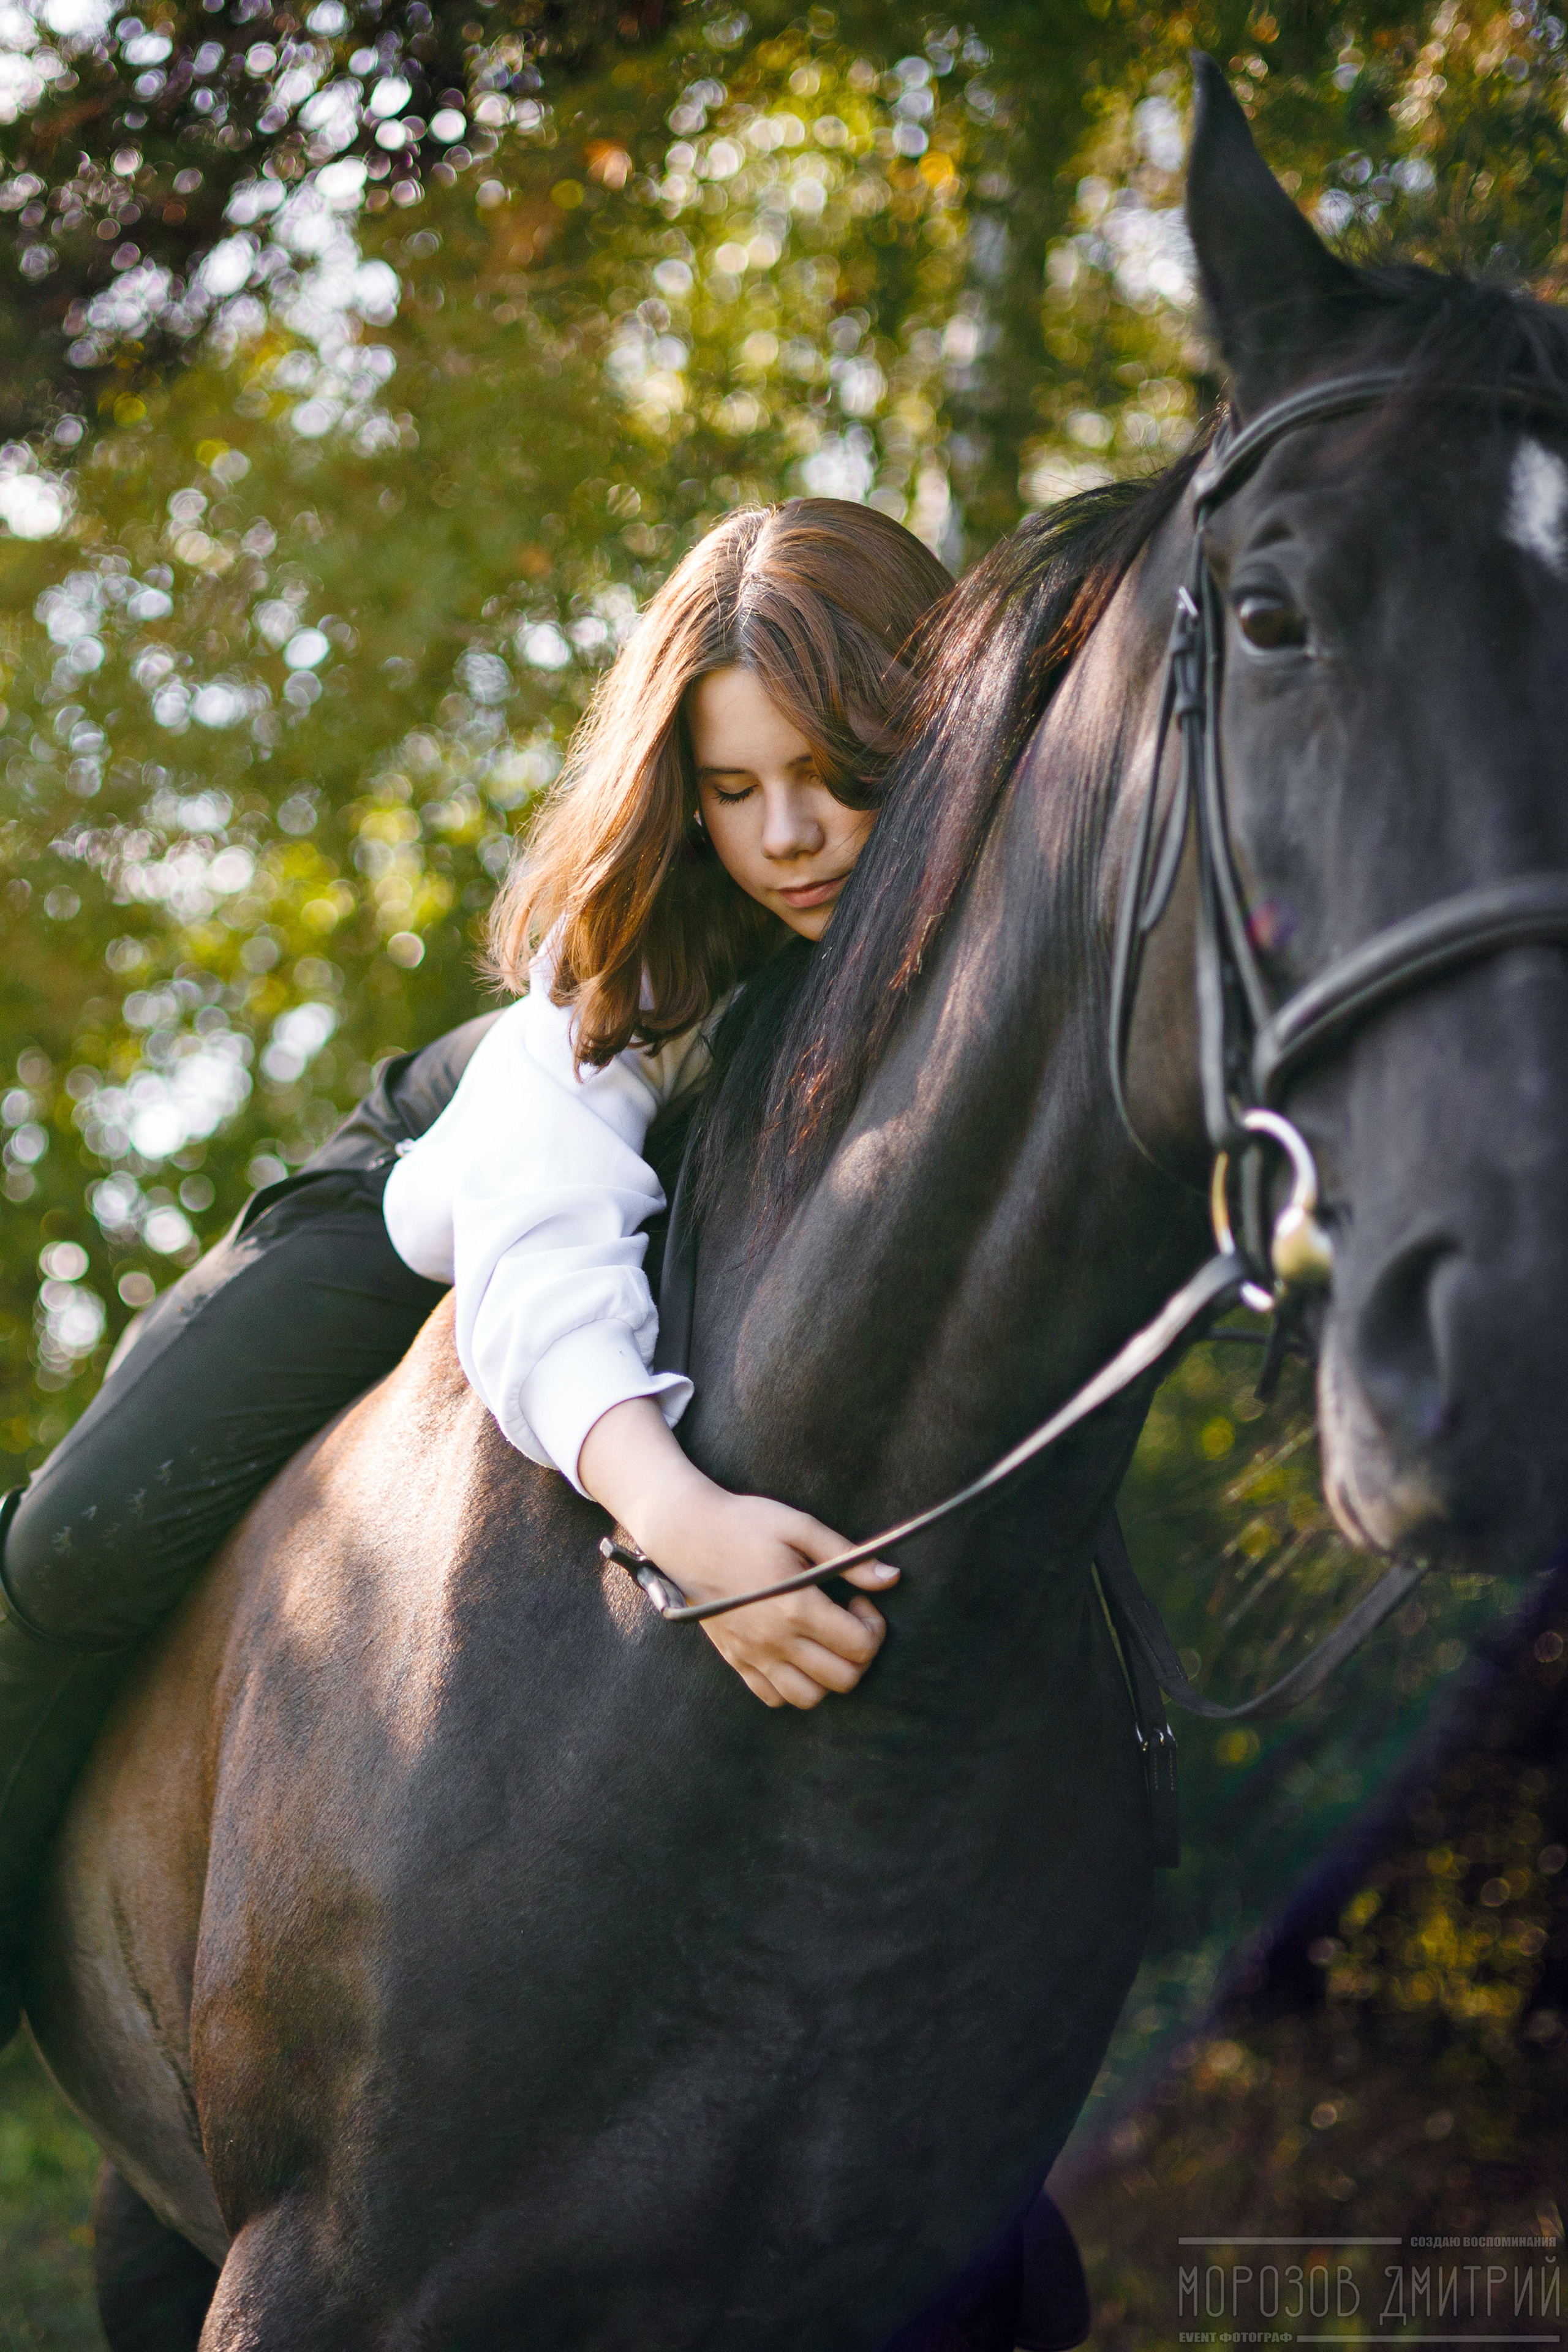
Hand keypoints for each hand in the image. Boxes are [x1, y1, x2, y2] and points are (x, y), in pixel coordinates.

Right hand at [578, 1398, 898, 1709]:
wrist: (685, 1534)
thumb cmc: (744, 1524)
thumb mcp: (800, 1527)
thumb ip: (848, 1558)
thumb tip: (891, 1578)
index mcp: (796, 1607)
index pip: (860, 1646)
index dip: (873, 1625)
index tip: (857, 1599)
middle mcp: (775, 1641)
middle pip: (843, 1679)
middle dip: (859, 1653)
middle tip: (846, 1620)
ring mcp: (753, 1655)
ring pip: (809, 1697)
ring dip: (828, 1675)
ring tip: (823, 1641)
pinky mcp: (735, 1660)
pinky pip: (773, 1697)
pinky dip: (793, 1685)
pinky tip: (795, 1653)